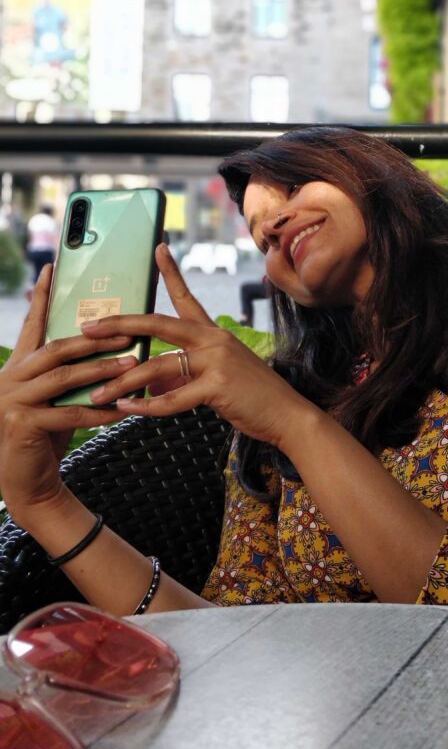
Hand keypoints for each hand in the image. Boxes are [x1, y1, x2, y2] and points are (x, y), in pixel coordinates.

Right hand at [0, 264, 134, 522]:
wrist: (25, 480)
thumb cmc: (46, 432)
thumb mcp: (56, 396)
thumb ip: (69, 371)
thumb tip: (109, 343)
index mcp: (18, 365)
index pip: (32, 325)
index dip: (42, 297)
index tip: (53, 269)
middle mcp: (11, 378)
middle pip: (57, 348)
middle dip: (96, 339)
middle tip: (131, 331)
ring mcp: (12, 401)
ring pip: (64, 379)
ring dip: (103, 371)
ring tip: (133, 364)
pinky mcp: (22, 425)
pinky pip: (69, 414)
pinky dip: (99, 411)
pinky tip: (123, 409)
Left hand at [85, 245, 316, 449]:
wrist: (287, 415)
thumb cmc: (251, 397)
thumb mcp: (214, 379)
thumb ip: (182, 376)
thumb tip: (149, 386)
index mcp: (213, 333)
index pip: (187, 297)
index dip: (171, 272)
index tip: (158, 249)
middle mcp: (214, 338)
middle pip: (158, 323)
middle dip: (120, 325)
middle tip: (89, 329)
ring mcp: (216, 360)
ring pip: (157, 365)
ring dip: (123, 381)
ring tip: (97, 393)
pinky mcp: (218, 385)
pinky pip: (172, 397)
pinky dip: (146, 407)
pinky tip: (126, 409)